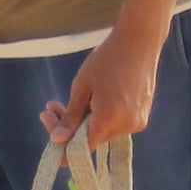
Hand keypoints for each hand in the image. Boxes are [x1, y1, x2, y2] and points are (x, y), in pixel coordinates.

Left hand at [41, 19, 164, 146]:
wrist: (139, 41)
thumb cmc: (107, 59)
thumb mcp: (82, 86)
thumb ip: (71, 116)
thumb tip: (57, 140)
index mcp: (110, 118)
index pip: (82, 148)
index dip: (63, 148)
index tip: (49, 136)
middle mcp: (127, 126)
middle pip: (91, 139)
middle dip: (68, 127)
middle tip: (50, 107)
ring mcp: (137, 122)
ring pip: (102, 132)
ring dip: (83, 121)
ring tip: (66, 100)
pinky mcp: (141, 116)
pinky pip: (114, 125)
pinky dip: (99, 117)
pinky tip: (91, 100)